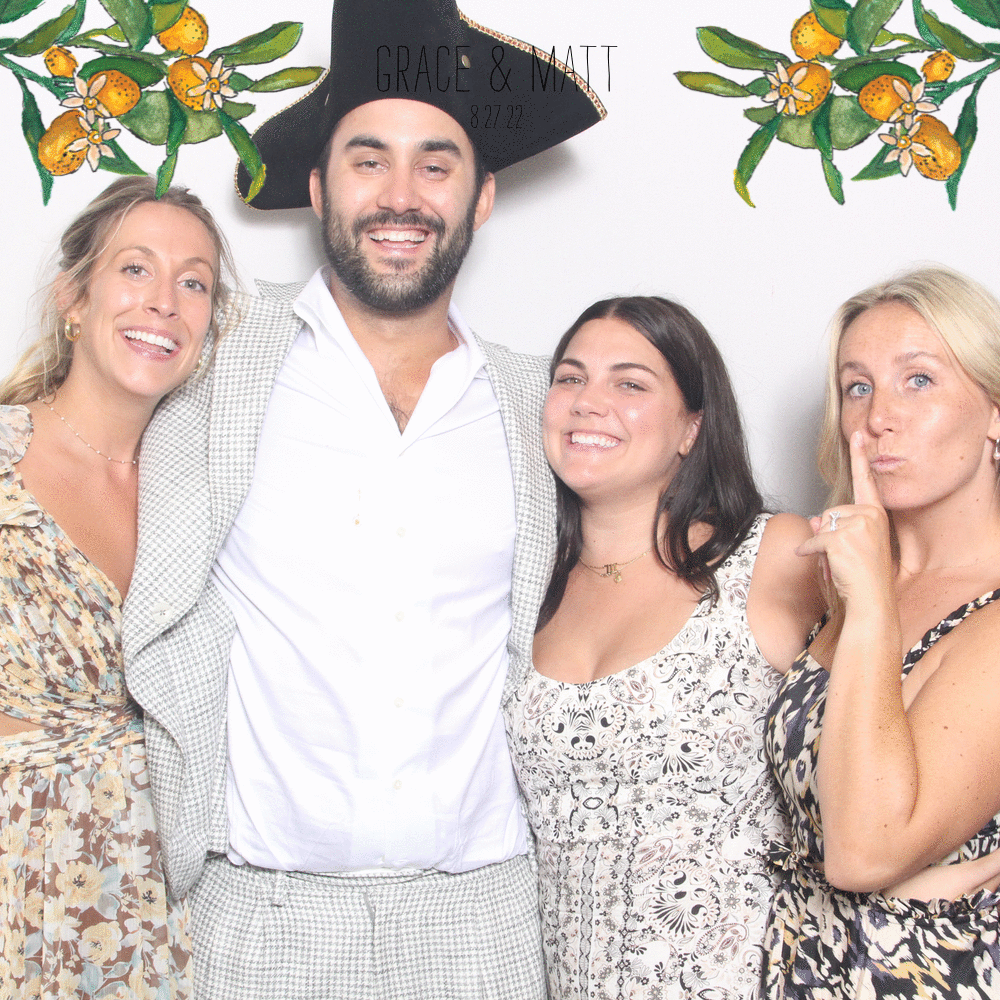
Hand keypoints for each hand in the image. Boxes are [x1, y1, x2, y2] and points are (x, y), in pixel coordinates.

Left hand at [796, 432, 892, 609]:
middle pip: (831, 511)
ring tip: (840, 561)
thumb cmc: (864, 574)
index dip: (860, 457)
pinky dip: (810, 551)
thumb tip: (814, 519)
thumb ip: (834, 526)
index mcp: (876, 514)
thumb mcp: (850, 544)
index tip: (857, 435)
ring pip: (822, 524)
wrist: (872, 599)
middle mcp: (870, 515)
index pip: (865, 481)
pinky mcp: (841, 538)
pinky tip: (819, 561)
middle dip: (829, 533)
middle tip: (845, 555)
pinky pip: (814, 540)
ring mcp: (857, 525)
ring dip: (822, 544)